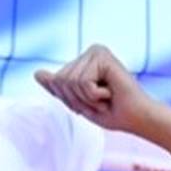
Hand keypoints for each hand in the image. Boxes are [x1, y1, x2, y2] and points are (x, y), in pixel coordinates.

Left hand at [34, 44, 153, 134]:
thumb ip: (57, 87)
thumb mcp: (77, 102)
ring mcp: (96, 52)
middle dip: (78, 99)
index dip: (70, 100)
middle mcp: (89, 52)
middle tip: (100, 100)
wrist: (135, 118)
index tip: (91, 101)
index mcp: (82, 60)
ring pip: (70, 81)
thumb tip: (36, 73)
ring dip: (87, 98)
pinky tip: (110, 91)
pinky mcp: (103, 56)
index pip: (56, 81)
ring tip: (105, 96)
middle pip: (61, 80)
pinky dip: (94, 95)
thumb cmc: (110, 112)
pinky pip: (83, 82)